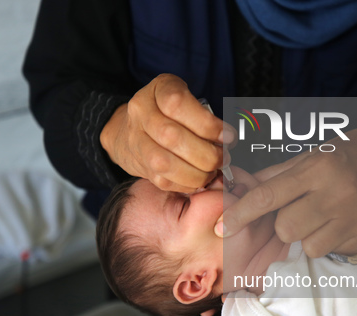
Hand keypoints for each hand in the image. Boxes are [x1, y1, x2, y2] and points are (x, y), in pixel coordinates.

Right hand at [100, 74, 228, 192]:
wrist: (128, 129)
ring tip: (212, 172)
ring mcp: (137, 140)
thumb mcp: (185, 98)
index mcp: (157, 89)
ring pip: (164, 163)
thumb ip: (204, 114)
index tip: (228, 136)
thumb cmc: (168, 111)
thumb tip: (228, 140)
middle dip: (206, 153)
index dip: (207, 124)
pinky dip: (186, 184)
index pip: (177, 104)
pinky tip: (199, 180)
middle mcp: (141, 113)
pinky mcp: (140, 165)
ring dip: (196, 173)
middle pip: (171, 137)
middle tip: (224, 158)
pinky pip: (163, 180)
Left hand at [217, 116, 356, 256]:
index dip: (242, 213)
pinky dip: (334, 240)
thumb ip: (277, 175)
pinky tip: (345, 221)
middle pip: (288, 229)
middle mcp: (338, 192)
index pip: (269, 196)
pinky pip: (337, 250)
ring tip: (324, 217)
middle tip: (300, 210)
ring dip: (309, 236)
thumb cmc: (352, 150)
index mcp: (319, 167)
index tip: (223, 226)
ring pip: (311, 246)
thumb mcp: (313, 154)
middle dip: (285, 224)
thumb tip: (243, 189)